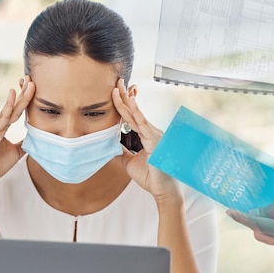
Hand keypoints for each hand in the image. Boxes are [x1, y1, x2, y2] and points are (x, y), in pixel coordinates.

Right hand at [0, 76, 34, 187]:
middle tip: (31, 79)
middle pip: (13, 105)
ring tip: (28, 84)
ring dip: (20, 96)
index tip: (31, 87)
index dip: (23, 98)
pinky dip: (9, 106)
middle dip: (23, 92)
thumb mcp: (14, 152)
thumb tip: (37, 138)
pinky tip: (14, 95)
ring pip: (10, 109)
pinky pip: (3, 117)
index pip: (15, 110)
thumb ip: (24, 143)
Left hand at [111, 79, 180, 200]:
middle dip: (125, 95)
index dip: (124, 103)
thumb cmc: (151, 177)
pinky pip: (143, 123)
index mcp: (146, 136)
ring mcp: (154, 134)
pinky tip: (129, 102)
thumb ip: (121, 150)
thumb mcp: (129, 161)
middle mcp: (151, 132)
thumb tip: (110, 144)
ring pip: (136, 114)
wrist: (163, 191)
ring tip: (117, 88)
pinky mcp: (155, 140)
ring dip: (126, 100)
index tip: (117, 91)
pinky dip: (135, 112)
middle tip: (117, 81)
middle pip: (134, 111)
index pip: (132, 116)